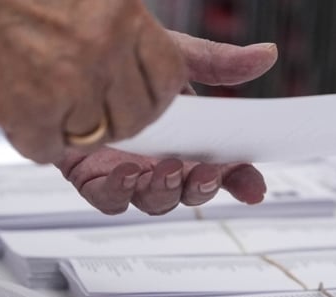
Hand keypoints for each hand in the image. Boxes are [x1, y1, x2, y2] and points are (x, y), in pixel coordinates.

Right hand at [0, 0, 186, 162]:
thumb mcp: (115, 8)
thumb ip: (193, 49)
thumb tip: (261, 61)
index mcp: (127, 17)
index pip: (171, 83)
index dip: (152, 92)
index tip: (130, 85)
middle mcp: (102, 49)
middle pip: (142, 120)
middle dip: (117, 115)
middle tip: (79, 85)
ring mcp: (65, 86)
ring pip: (101, 142)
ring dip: (73, 124)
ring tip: (42, 82)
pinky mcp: (28, 116)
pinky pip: (51, 153)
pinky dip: (33, 134)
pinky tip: (15, 95)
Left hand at [57, 33, 277, 214]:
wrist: (70, 61)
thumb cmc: (123, 63)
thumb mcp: (176, 58)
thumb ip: (219, 64)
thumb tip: (265, 55)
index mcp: (188, 141)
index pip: (223, 170)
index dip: (241, 182)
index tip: (253, 187)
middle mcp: (161, 162)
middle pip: (190, 192)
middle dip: (201, 188)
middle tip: (205, 171)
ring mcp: (129, 173)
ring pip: (153, 201)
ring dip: (164, 191)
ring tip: (166, 169)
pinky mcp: (92, 178)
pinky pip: (109, 199)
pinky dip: (118, 192)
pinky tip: (124, 173)